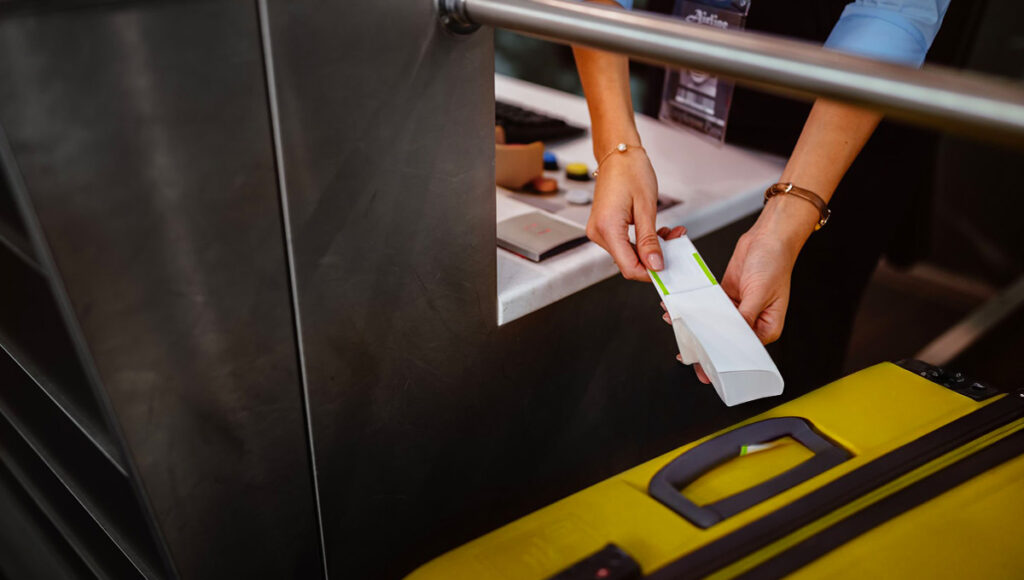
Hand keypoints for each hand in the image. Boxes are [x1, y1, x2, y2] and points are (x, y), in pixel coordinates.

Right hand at [586, 150, 662, 280]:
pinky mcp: (603, 228)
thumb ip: (650, 240)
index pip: (628, 267)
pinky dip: (641, 242)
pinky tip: (655, 233)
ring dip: (649, 249)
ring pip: (628, 254)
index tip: (667, 268)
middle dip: (653, 258)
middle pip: (628, 263)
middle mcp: (598, 232)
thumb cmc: (630, 171)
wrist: (618, 154)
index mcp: (607, 228)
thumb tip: (655, 264)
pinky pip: (624, 244)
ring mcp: (599, 230)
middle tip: (674, 241)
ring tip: (668, 234)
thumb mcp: (646, 207)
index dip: (650, 272)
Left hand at [661, 195, 814, 383]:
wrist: (768, 235)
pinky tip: (684, 309)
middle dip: (706, 344)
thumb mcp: (759, 293)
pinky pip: (710, 305)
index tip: (706, 367)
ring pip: (714, 322)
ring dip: (697, 323)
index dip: (724, 358)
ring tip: (679, 327)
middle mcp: (753, 319)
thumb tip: (727, 335)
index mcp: (767, 327)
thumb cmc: (775, 262)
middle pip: (726, 338)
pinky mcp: (727, 294)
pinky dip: (697, 307)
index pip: (743, 349)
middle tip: (688, 355)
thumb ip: (742, 316)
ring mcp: (739, 307)